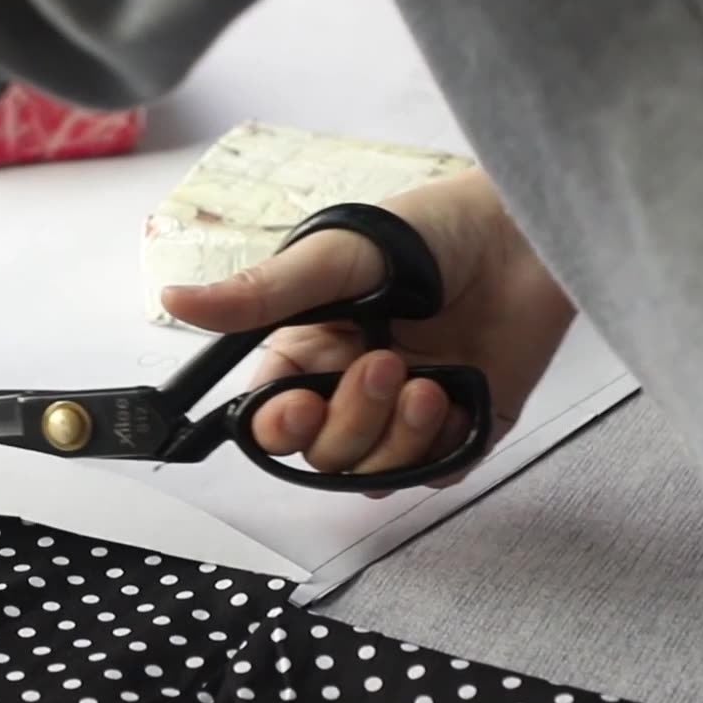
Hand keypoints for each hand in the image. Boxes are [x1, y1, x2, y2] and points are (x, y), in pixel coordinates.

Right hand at [161, 168, 572, 489]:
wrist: (526, 234)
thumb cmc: (433, 230)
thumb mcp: (334, 256)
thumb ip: (259, 294)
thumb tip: (176, 300)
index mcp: (310, 349)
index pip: (270, 415)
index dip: (278, 425)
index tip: (301, 406)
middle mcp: (351, 385)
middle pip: (321, 453)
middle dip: (352, 421)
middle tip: (388, 364)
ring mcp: (406, 409)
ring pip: (374, 472)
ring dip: (397, 438)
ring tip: (429, 382)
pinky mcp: (463, 424)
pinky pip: (436, 472)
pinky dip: (441, 447)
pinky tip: (457, 394)